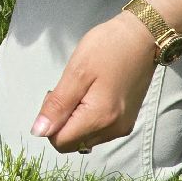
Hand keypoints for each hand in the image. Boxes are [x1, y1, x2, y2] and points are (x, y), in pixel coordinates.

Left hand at [30, 13, 157, 153]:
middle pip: (72, 142)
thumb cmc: (106, 49)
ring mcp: (122, 127)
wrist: (142, 38)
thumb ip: (57, 105)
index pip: (60, 142)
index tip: (56, 95)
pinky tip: (92, 94)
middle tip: (68, 90)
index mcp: (100, 119)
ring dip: (74, 119)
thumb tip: (38, 132)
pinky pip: (97, 130)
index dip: (49, 122)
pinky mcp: (126, 121)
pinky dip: (87, 117)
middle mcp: (113, 131)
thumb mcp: (76, 73)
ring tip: (81, 90)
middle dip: (61, 121)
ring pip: (84, 137)